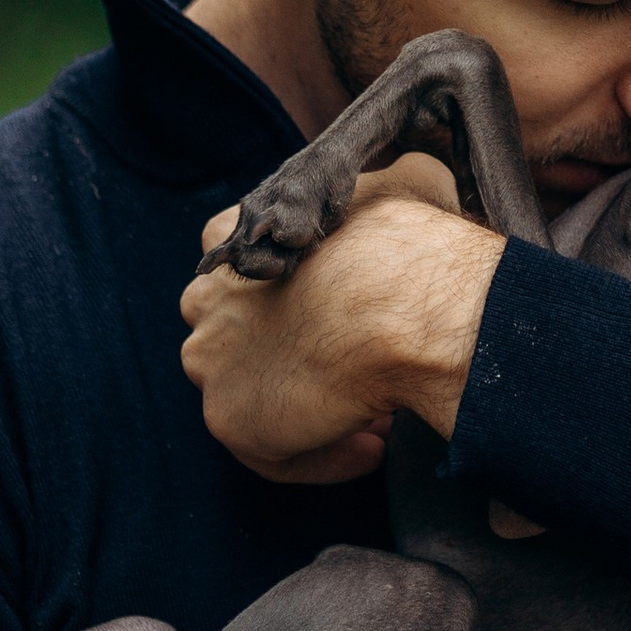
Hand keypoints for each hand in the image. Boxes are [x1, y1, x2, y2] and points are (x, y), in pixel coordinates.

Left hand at [179, 161, 502, 484]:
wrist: (399, 304)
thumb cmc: (406, 245)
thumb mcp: (411, 181)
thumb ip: (400, 178)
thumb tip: (423, 174)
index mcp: (237, 235)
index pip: (248, 271)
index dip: (302, 298)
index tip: (353, 316)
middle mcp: (207, 298)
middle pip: (241, 335)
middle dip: (299, 354)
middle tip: (361, 368)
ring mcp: (210, 360)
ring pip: (255, 394)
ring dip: (311, 408)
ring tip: (374, 416)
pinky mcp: (229, 418)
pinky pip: (275, 453)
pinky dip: (324, 457)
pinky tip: (372, 447)